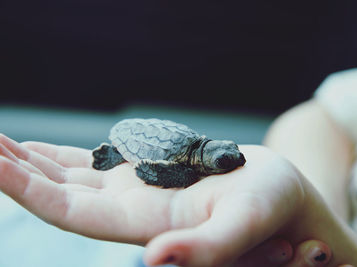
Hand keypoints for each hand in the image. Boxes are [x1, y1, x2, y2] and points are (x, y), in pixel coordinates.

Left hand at [0, 134, 356, 265]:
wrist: (278, 195)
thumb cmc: (271, 210)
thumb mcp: (247, 224)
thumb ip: (206, 250)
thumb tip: (156, 261)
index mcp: (146, 224)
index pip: (69, 212)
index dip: (26, 188)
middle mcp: (131, 211)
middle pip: (57, 193)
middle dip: (14, 169)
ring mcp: (135, 191)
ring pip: (69, 178)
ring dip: (30, 160)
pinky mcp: (145, 175)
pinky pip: (92, 166)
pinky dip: (61, 157)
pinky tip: (37, 150)